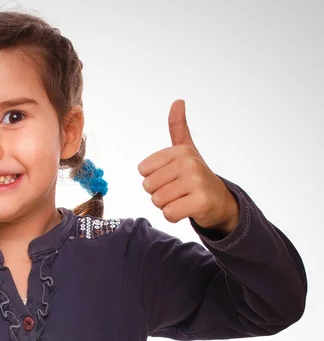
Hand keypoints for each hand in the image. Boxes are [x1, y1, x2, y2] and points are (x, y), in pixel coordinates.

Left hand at [137, 100, 238, 233]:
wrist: (221, 201)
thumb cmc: (196, 176)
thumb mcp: (186, 150)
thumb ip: (177, 127)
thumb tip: (178, 101)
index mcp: (180, 151)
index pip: (143, 170)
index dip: (153, 178)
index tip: (171, 177)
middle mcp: (189, 163)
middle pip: (148, 187)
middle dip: (159, 193)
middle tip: (177, 191)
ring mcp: (196, 182)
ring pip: (157, 201)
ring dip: (167, 205)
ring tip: (182, 199)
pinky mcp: (200, 202)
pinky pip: (169, 213)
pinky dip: (174, 216)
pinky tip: (187, 209)